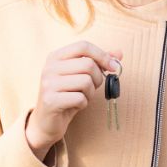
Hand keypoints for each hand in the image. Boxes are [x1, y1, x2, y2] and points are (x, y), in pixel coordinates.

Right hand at [25, 41, 122, 160]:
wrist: (47, 121)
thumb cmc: (67, 94)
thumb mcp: (82, 75)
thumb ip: (99, 62)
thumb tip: (119, 53)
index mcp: (56, 56)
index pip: (83, 46)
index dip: (102, 55)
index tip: (113, 67)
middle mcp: (49, 67)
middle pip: (88, 64)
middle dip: (98, 78)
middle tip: (93, 87)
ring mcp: (48, 84)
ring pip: (86, 81)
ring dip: (90, 93)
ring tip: (82, 96)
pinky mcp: (50, 100)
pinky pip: (80, 98)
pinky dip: (83, 103)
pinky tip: (75, 105)